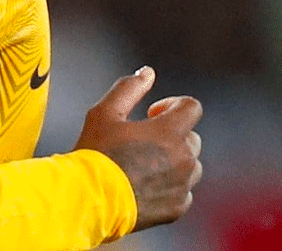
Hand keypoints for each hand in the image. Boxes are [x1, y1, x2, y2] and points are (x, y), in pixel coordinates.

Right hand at [73, 66, 202, 231]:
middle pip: (192, 138)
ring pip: (191, 167)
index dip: (173, 105)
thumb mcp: (104, 113)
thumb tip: (147, 72)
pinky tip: (145, 186)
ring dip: (174, 162)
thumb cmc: (96, 154)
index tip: (152, 114)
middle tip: (142, 142)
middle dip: (172, 136)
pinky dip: (170, 187)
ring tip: (144, 166)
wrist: (89, 200)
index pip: (192, 107)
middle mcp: (184, 158)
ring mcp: (182, 186)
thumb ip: (129, 88)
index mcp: (170, 131)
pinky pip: (183, 192)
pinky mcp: (176, 209)